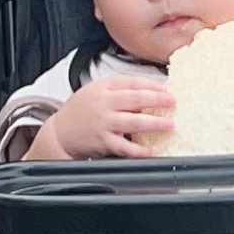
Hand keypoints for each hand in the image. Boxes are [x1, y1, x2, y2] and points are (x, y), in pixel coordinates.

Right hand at [35, 76, 177, 160]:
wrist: (60, 132)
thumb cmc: (81, 110)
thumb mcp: (97, 91)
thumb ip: (121, 90)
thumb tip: (152, 91)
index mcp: (104, 88)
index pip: (132, 82)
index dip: (152, 85)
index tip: (167, 89)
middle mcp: (104, 104)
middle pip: (134, 99)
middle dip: (156, 100)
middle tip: (173, 102)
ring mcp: (104, 123)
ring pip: (133, 122)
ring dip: (153, 123)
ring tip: (169, 124)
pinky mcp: (104, 142)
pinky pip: (124, 146)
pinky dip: (138, 150)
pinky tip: (151, 151)